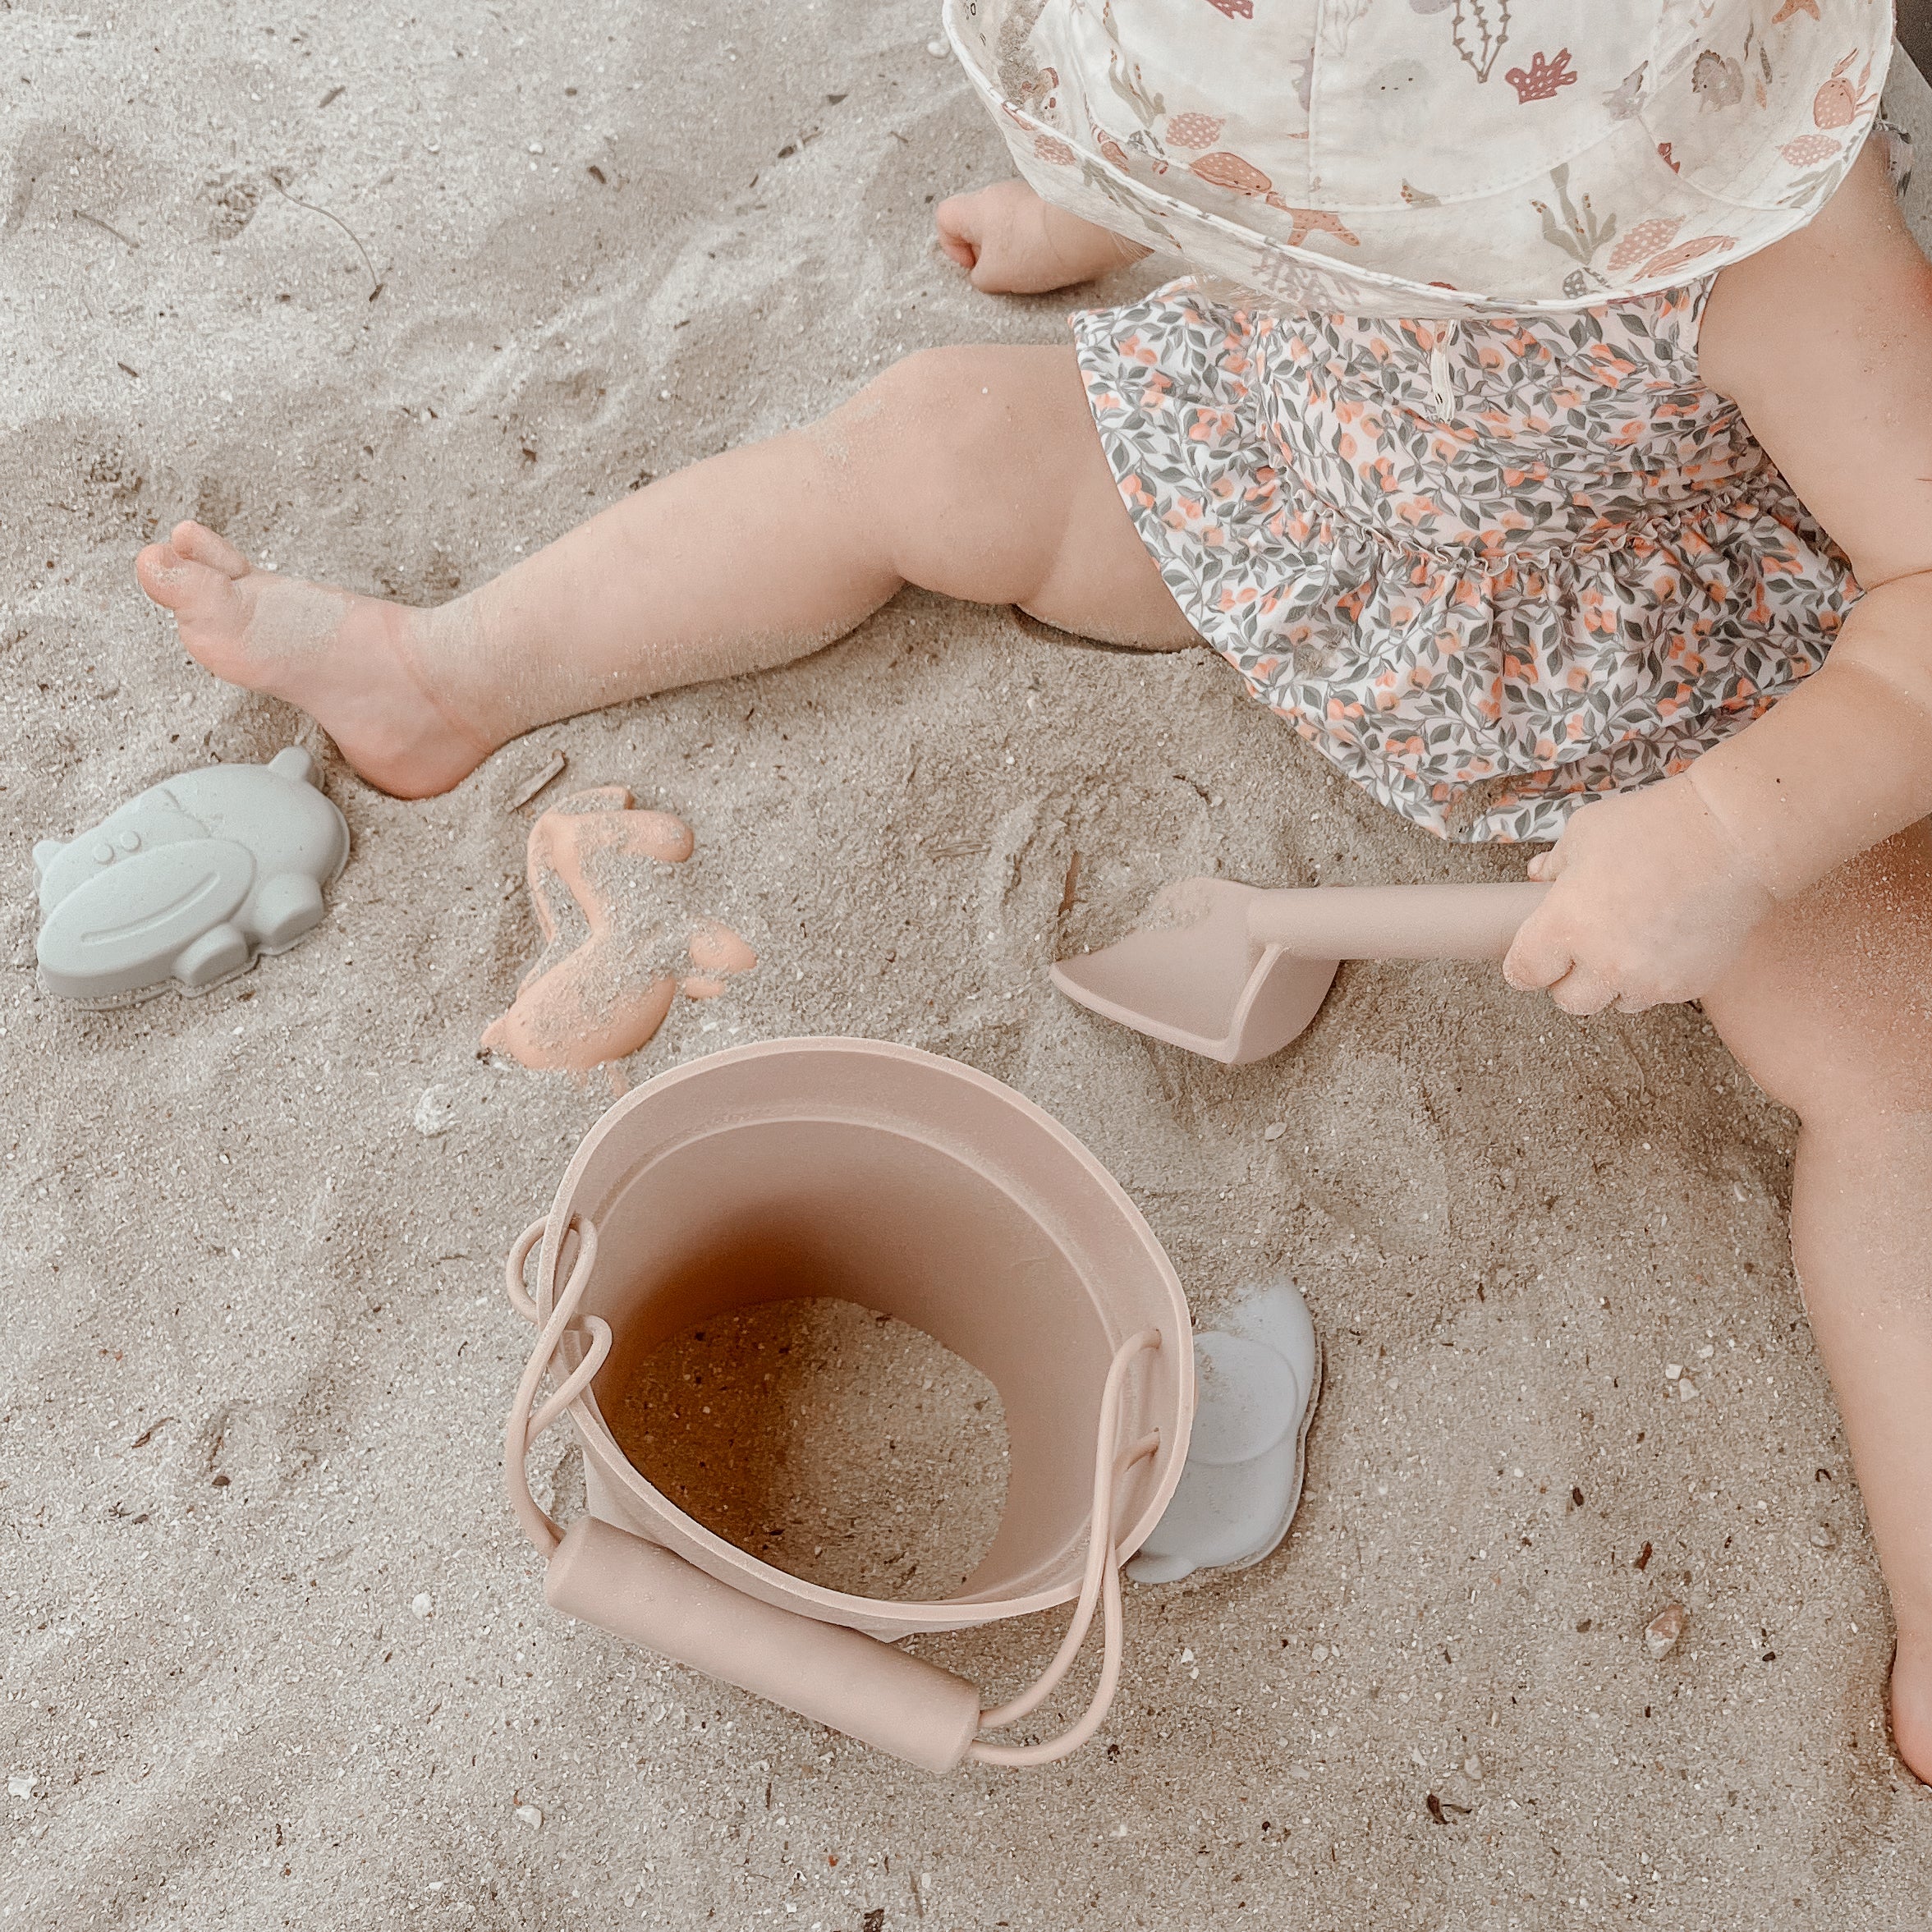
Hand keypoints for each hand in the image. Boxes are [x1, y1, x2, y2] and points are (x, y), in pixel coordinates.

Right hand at [935, 179, 1145, 293]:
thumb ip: (979, 276)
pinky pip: (1034, 222)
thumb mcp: (994, 276)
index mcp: (975, 207)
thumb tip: (983, 272)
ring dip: (1015, 246)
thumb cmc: (1033, 249)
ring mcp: (1027, 193)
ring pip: (1008, 223)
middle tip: (1004, 272)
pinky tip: (1052, 256)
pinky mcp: (1053, 199)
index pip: (945, 218)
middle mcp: (998, 193)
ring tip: (1034, 266)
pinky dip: (1038, 239)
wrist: (1085, 226)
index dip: (951, 246)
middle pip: (979, 222)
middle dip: (988, 250)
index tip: (973, 267)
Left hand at [1502, 776, 1777, 1013]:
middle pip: (1568, 1001)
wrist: (1733, 838)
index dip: (1523, 966)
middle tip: (1577, 950)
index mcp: (1565, 927)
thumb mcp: (1585, 833)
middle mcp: (1604, 964)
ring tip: (1625, 942)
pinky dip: (1652, 978)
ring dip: (1611, 983)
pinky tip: (1661, 942)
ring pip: (1614, 1003)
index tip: (1529, 960)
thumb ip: (1555, 864)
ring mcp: (1648, 980)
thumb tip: (1539, 876)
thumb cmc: (1656, 827)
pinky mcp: (1688, 984)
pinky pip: (1656, 996)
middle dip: (1566, 980)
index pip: (1524, 973)